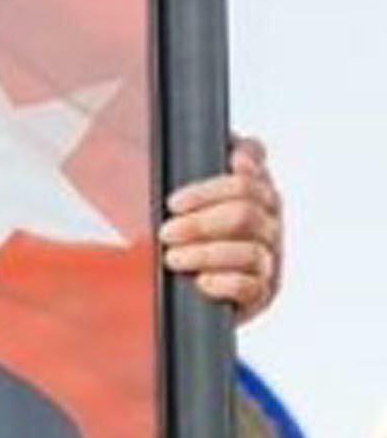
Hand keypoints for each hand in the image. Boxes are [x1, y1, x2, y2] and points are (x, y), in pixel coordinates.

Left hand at [160, 132, 279, 317]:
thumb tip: (205, 145)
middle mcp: (267, 220)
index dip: (249, 157)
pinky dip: (223, 282)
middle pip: (247, 209)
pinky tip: (201, 281)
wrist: (184, 290)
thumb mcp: (178, 200)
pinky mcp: (262, 292)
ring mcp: (269, 257)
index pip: (257, 159)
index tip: (230, 161)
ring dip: (205, 254)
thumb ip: (185, 168)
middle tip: (167, 230)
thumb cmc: (182, 237)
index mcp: (251, 188)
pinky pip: (250, 286)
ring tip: (173, 258)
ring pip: (249, 250)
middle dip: (201, 220)